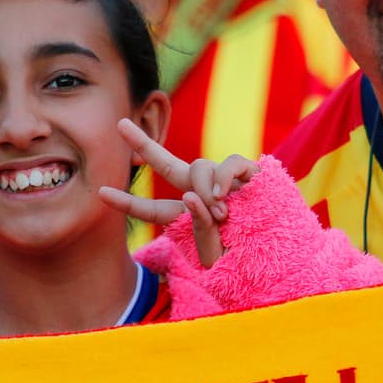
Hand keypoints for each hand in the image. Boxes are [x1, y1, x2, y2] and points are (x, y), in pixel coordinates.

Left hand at [99, 118, 259, 267]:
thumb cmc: (247, 258)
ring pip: (198, 165)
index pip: (153, 209)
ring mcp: (224, 181)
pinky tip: (227, 193)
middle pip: (167, 163)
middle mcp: (203, 194)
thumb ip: (197, 227)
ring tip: (220, 213)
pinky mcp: (248, 173)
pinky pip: (228, 163)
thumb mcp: (214, 252)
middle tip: (119, 124)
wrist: (283, 256)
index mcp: (189, 217)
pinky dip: (223, 177)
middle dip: (143, 143)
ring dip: (203, 188)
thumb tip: (192, 194)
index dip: (127, 202)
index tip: (100, 193)